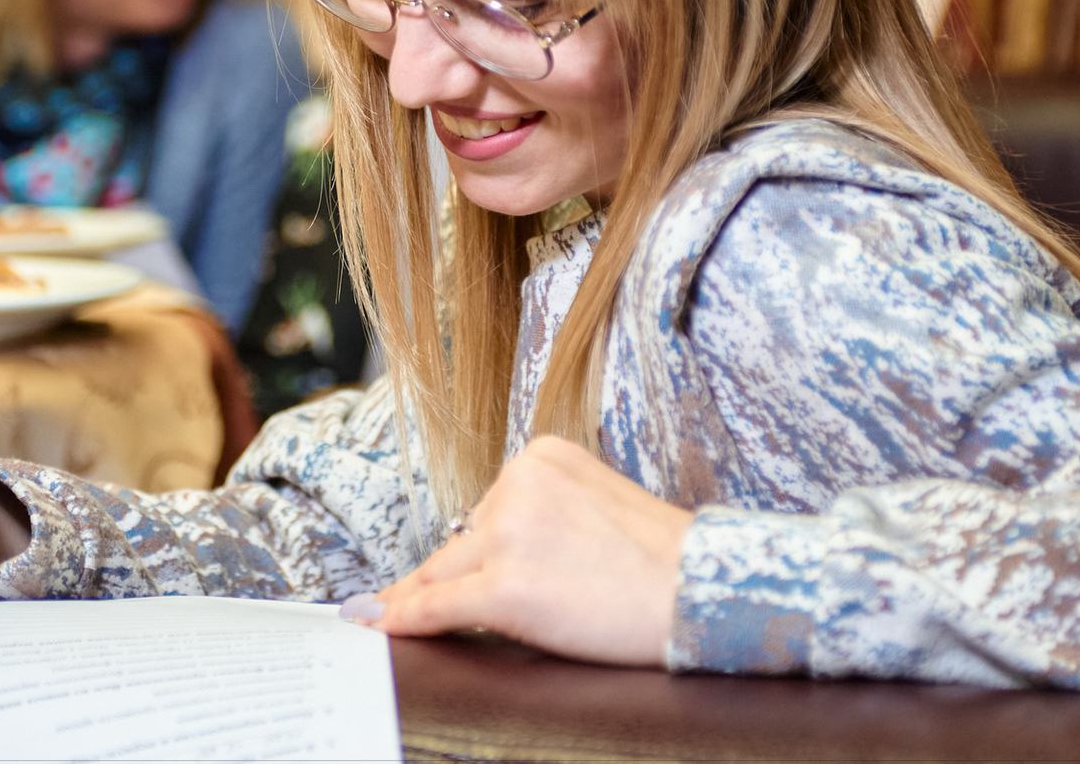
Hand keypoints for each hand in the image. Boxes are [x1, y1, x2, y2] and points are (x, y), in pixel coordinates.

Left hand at [350, 435, 693, 666]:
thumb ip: (545, 515)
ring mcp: (511, 533)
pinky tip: (377, 623)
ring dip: (416, 599)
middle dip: (439, 577)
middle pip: (464, 541)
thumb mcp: (597, 505)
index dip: (467, 549)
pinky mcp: (507, 585)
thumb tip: (486, 550)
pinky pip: (440, 605)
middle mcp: (520, 483)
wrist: (701, 592)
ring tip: (378, 614)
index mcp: (544, 456)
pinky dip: (406, 616)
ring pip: (446, 572)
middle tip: (388, 601)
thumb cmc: (663, 561)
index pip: (489, 509)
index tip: (431, 569)